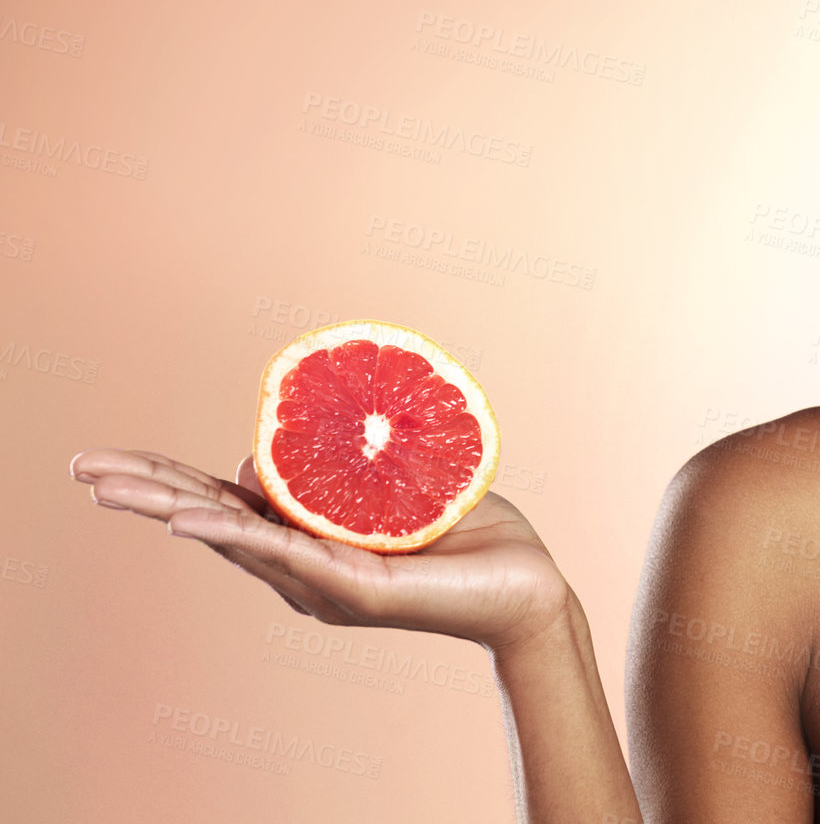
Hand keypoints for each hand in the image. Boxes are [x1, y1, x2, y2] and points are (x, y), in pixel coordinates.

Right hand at [69, 448, 576, 652]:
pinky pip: (287, 553)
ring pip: (233, 537)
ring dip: (169, 506)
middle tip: (79, 469)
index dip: (166, 480)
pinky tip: (190, 522)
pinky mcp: (355, 590)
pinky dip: (235, 535)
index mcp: (304, 539)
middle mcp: (300, 567)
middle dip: (142, 492)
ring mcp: (322, 582)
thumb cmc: (464, 531)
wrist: (523, 585)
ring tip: (111, 488)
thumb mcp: (392, 482)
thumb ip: (339, 464)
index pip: (221, 503)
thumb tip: (270, 446)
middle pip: (207, 520)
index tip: (110, 461)